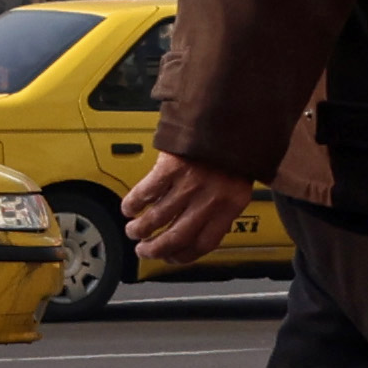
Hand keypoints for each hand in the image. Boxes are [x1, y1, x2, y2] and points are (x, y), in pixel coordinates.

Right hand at [121, 150, 258, 265]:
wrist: (231, 109)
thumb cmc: (235, 145)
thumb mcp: (239, 182)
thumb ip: (222, 207)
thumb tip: (197, 230)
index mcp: (231, 205)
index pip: (203, 244)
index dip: (182, 256)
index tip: (170, 257)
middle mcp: (210, 198)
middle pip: (176, 237)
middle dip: (155, 250)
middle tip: (144, 250)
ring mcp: (189, 183)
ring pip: (157, 219)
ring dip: (140, 229)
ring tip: (133, 230)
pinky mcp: (170, 166)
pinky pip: (145, 193)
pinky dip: (133, 204)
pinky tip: (129, 207)